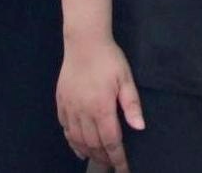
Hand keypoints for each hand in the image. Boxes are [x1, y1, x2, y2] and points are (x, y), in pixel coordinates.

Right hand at [58, 37, 142, 169]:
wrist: (84, 42)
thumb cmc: (109, 59)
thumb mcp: (126, 79)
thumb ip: (132, 105)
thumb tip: (139, 127)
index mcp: (101, 108)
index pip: (110, 141)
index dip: (117, 158)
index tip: (123, 169)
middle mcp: (83, 112)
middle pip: (93, 144)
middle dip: (104, 158)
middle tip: (112, 165)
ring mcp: (70, 108)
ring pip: (77, 139)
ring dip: (88, 152)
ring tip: (97, 159)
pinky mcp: (61, 102)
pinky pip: (65, 128)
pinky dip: (72, 141)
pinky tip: (78, 147)